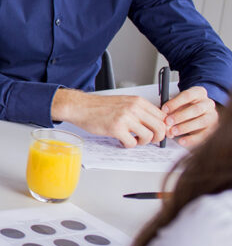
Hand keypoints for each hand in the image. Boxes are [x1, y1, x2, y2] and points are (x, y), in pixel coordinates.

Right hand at [52, 89, 166, 147]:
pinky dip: (128, 145)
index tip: (160, 133)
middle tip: (150, 140)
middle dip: (158, 137)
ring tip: (133, 139)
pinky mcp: (116, 128)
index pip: (162, 116)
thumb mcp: (124, 103)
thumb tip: (155, 123)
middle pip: (160, 127)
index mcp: (137, 101)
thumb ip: (139, 111)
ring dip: (142, 142)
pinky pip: (132, 143)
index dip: (164, 127)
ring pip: (148, 136)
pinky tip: (121, 140)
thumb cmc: (100, 106)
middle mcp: (134, 108)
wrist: (80, 107)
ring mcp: (125, 118)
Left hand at [162, 86, 218, 146]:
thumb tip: (160, 114)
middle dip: (180, 116)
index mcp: (199, 92)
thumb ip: (170, 107)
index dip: (175, 102)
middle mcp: (208, 104)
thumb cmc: (186, 106)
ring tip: (173, 131)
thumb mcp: (178, 102)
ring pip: (201, 122)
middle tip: (168, 121)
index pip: (188, 95)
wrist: (199, 113)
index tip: (164, 109)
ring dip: (185, 127)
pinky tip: (181, 141)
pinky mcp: (212, 129)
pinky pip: (203, 135)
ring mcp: (212, 116)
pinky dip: (191, 139)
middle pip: (196, 109)